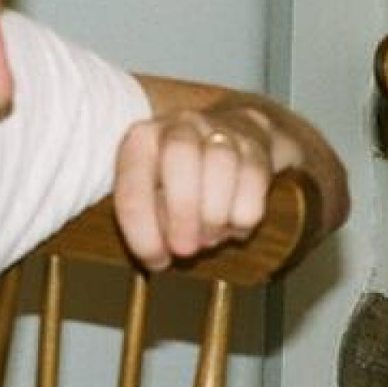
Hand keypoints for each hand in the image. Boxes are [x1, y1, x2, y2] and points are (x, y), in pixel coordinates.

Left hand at [110, 106, 277, 269]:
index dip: (143, 231)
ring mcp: (220, 131)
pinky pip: (254, 179)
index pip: (132, 184)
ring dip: (215, 215)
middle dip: (183, 212)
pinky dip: (245, 212)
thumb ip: (150, 221)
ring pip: (221, 163)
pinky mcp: (255, 145)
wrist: (233, 139)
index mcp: (142, 140)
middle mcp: (179, 126)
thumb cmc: (181, 182)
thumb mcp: (153, 198)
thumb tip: (160, 248)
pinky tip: (235, 223)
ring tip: (210, 236)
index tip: (157, 260)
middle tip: (186, 250)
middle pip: (179, 156)